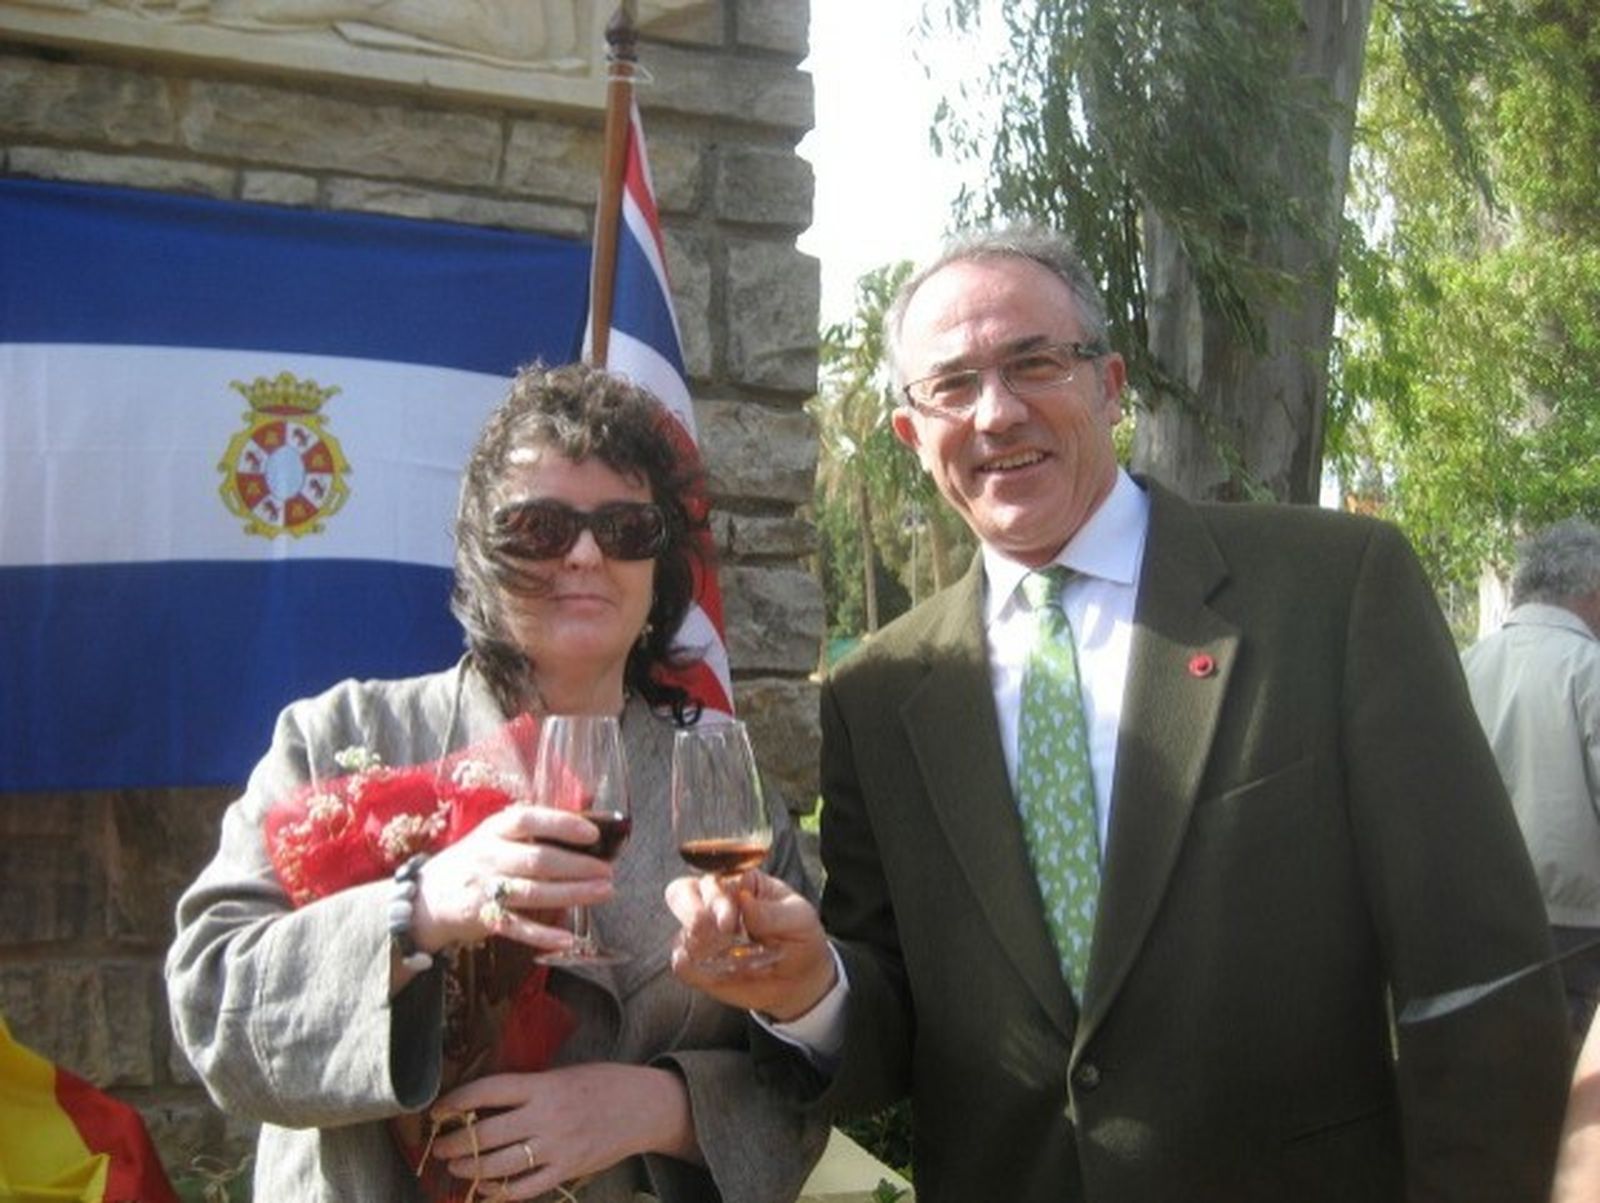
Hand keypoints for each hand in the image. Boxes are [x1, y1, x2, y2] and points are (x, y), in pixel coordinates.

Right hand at [410, 805, 614, 953]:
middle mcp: (489, 856)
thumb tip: (585, 832)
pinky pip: (517, 927)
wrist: (425, 897)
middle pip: (537, 860)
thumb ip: (530, 835)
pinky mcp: (484, 918)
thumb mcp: (493, 837)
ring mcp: (485, 889)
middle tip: (608, 871)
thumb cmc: (474, 861)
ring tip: (604, 892)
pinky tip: (569, 939)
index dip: (561, 825)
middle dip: (577, 866)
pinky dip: (543, 935)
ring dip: (571, 894)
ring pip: (533, 893)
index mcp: (494, 830)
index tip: (592, 834)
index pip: (528, 820)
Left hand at [427, 1063, 696, 1197]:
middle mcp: (548, 1116)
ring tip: (456, 1169)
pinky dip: (500, 1193)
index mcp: (544, 1085)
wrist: (644, 1106)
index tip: (436, 1110)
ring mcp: (558, 1146)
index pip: (488, 1090)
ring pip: (500, 1166)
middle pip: (486, 1134)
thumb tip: (482, 1102)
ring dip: (470, 1171)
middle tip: (440, 1148)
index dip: (456, 1101)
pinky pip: (525, 1189)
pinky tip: (486, 1190)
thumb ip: (527, 1088)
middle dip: (454, 1144)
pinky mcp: (567, 1170)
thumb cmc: (601, 1083)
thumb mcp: (563, 1074)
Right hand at [664, 871, 836, 1019]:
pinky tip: (715, 971)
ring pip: (680, 930)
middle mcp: (714, 903)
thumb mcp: (799, 919)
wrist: (802, 978)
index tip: (729, 921)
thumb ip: (772, 912)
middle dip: (692, 912)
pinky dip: (692, 967)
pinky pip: (681, 963)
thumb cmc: (801, 937)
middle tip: (719, 933)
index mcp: (740, 882)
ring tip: (726, 957)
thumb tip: (744, 901)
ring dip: (697, 944)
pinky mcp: (699, 963)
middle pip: (680, 892)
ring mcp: (704, 934)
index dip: (715, 896)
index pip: (714, 876)